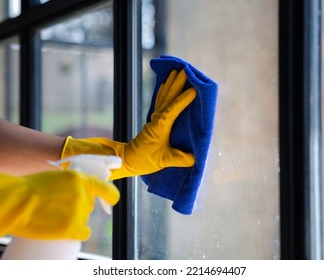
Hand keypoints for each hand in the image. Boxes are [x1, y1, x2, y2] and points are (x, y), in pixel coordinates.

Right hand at [0, 170, 118, 244]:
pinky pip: (83, 232)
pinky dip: (76, 232)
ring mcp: (79, 211)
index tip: (110, 200)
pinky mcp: (72, 227)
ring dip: (72, 219)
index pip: (106, 189)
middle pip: (89, 206)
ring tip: (51, 216)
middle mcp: (83, 194)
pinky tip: (65, 230)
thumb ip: (72, 184)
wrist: (13, 201)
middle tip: (57, 207)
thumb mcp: (56, 177)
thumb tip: (82, 191)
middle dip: (77, 208)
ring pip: (83, 219)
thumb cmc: (29, 189)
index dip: (110, 196)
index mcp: (80, 179)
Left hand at [61, 69, 196, 179]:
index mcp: (160, 126)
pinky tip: (165, 84)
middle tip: (185, 69)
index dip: (183, 99)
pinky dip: (163, 91)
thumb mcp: (163, 161)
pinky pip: (160, 101)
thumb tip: (195, 158)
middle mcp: (157, 119)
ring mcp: (155, 118)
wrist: (128, 160)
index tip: (194, 90)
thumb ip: (179, 159)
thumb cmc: (145, 160)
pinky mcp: (154, 120)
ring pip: (163, 96)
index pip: (173, 109)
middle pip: (168, 97)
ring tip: (176, 70)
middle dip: (177, 83)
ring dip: (170, 83)